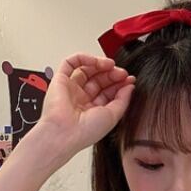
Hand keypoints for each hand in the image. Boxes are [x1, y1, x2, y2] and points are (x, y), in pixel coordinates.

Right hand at [35, 53, 135, 168]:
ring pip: (86, 69)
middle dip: (112, 74)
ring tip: (110, 65)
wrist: (65, 133)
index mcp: (93, 111)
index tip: (130, 80)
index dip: (119, 84)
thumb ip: (123, 100)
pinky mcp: (60, 80)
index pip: (108, 92)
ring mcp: (71, 89)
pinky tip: (95, 61)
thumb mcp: (113, 116)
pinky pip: (71, 63)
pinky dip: (83, 58)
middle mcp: (82, 99)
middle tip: (121, 73)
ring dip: (100, 64)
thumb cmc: (86, 132)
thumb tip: (130, 86)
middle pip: (99, 79)